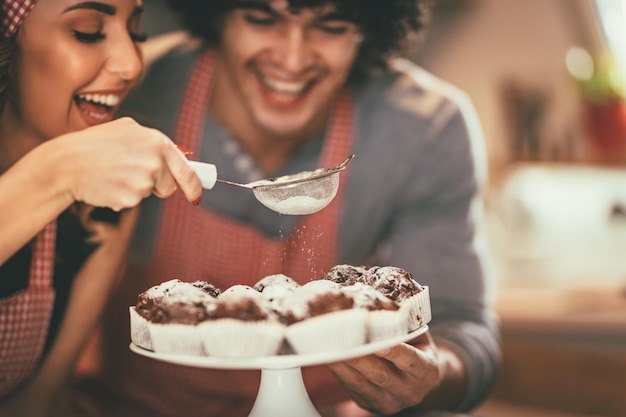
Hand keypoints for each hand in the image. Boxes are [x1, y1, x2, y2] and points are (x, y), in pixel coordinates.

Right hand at [55, 117, 201, 209]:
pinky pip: (134, 202)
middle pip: (169, 186)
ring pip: (149, 193)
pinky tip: (109, 183)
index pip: (186, 170)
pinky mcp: (131, 198)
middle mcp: (155, 162)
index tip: (196, 195)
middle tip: (133, 174)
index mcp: (157, 142)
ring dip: (136, 188)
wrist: (68, 163)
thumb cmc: (95, 144)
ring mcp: (143, 181)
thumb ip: (154, 143)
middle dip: (158, 185)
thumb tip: (180, 157)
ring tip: (115, 173)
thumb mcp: (128, 130)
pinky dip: (123, 196)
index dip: (194, 185)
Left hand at [327, 332, 441, 415]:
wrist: (418, 377)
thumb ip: (402, 323)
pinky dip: (339, 371)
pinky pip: (352, 388)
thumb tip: (375, 301)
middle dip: (358, 354)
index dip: (390, 349)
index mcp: (427, 371)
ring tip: (327, 345)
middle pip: (380, 374)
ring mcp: (390, 402)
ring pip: (362, 383)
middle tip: (340, 337)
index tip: (372, 336)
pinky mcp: (371, 406)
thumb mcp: (417, 334)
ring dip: (342, 363)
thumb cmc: (415, 347)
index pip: (409, 359)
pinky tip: (329, 356)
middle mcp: (410, 391)